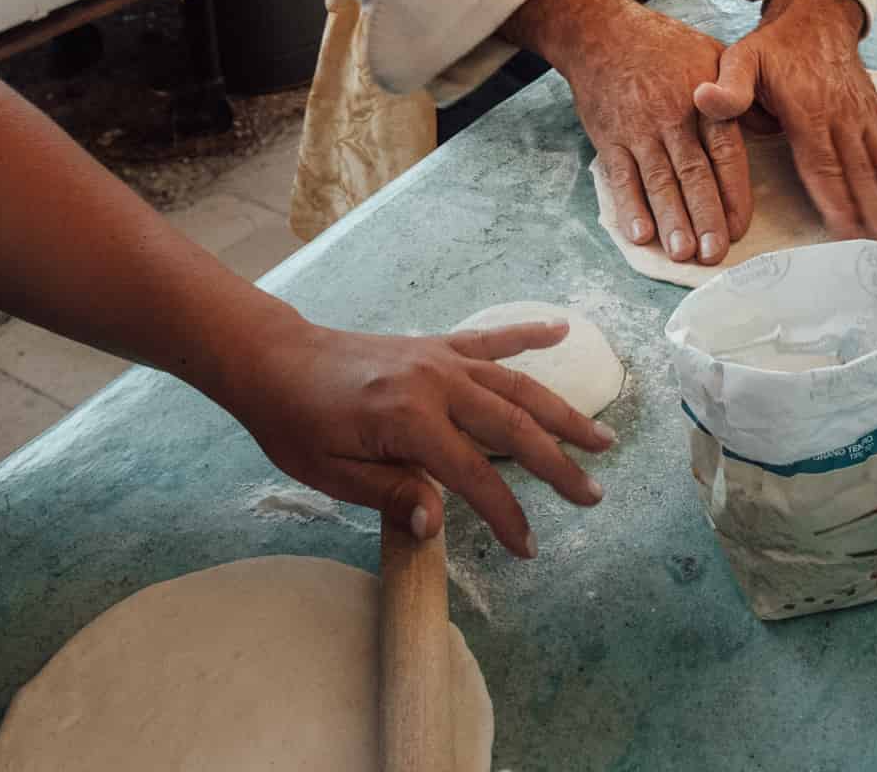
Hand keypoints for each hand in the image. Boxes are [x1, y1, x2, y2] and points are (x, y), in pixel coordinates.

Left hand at [218, 313, 613, 557]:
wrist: (275, 359)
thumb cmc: (296, 423)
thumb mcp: (332, 474)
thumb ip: (392, 494)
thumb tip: (439, 526)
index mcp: (409, 419)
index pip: (474, 475)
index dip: (505, 515)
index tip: (530, 548)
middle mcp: (436, 382)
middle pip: (512, 426)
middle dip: (557, 463)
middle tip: (594, 494)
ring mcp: (440, 358)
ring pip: (515, 385)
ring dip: (561, 410)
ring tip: (600, 437)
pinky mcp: (436, 345)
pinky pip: (491, 339)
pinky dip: (527, 334)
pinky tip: (562, 329)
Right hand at [520, 0, 750, 265]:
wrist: (603, 32)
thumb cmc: (664, 47)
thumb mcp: (714, 55)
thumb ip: (742, 95)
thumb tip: (773, 128)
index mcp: (705, 101)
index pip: (725, 152)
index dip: (734, 192)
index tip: (741, 226)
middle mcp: (673, 116)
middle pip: (693, 173)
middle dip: (705, 216)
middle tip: (715, 252)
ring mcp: (639, 129)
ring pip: (659, 181)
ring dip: (671, 219)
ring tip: (682, 253)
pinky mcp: (609, 137)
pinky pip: (620, 178)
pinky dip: (630, 207)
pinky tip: (640, 234)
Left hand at [696, 0, 876, 250]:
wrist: (816, 18)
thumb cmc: (774, 48)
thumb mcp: (743, 58)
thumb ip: (729, 84)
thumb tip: (704, 98)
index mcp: (808, 112)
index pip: (823, 163)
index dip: (837, 198)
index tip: (850, 231)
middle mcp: (842, 119)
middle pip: (861, 173)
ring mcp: (865, 120)